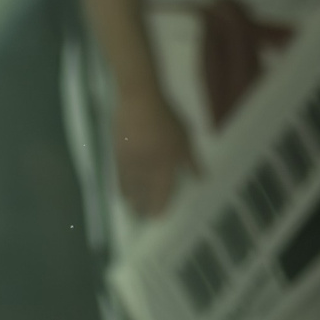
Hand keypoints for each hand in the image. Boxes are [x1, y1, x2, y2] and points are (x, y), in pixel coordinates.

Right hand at [112, 85, 199, 218]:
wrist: (139, 101)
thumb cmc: (166, 118)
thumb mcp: (185, 137)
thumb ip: (192, 160)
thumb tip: (202, 179)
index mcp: (164, 166)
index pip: (162, 193)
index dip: (160, 206)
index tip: (158, 217)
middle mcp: (145, 168)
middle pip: (143, 192)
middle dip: (143, 206)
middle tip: (142, 216)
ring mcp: (130, 161)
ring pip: (130, 185)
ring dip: (131, 198)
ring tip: (131, 207)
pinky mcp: (117, 151)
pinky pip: (119, 174)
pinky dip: (120, 183)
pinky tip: (120, 187)